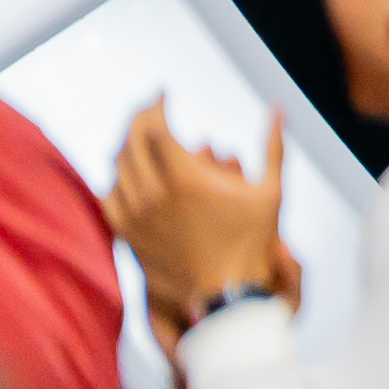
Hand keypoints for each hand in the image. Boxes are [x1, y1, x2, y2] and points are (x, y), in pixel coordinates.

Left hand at [106, 99, 297, 317]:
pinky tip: (126, 174)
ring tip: (139, 137)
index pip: (154, 126)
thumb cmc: (252, 243)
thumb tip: (279, 109)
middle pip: (129, 140)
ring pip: (116, 167)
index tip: (163, 94)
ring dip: (125, 145)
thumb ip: (274, 146)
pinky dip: (116, 178)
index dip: (155, 104)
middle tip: (150, 108)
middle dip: (138, 117)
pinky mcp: (127, 235)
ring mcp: (136, 216)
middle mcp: (153, 194)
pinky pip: (109, 197)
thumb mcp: (271, 191)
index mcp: (185, 178)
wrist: (225, 295)